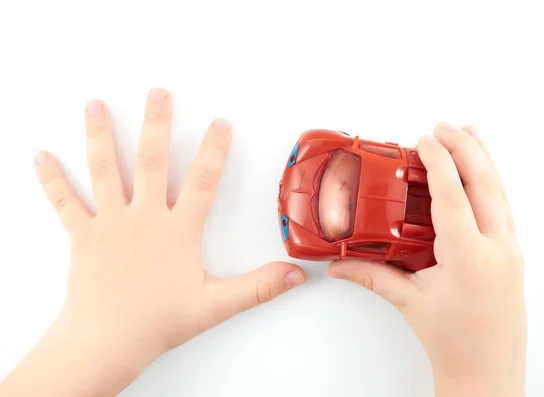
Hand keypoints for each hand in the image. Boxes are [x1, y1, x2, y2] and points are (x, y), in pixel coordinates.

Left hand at [0, 88, 304, 396]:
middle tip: (157, 93)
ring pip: (106, 170)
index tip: (220, 123)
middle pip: (152, 161)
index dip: (214, 150)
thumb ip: (258, 287)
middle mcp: (144, 218)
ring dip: (101, 135)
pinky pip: (65, 202)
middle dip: (157, 124)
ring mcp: (111, 223)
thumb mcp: (216, 304)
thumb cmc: (159, 321)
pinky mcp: (83, 235)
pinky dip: (52, 179)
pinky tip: (42, 156)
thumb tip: (294, 275)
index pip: (203, 181)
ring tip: (96, 105)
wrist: (108, 340)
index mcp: (177, 230)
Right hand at [328, 123, 525, 396]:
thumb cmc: (454, 342)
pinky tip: (482, 174)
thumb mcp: (410, 301)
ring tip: (471, 134)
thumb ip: (372, 275)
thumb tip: (339, 265)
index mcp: (470, 258)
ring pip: (500, 193)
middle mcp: (497, 249)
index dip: (440, 163)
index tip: (426, 139)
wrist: (487, 371)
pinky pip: (502, 207)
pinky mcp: (511, 255)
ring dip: (484, 160)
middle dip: (466, 149)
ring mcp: (510, 251)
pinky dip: (491, 183)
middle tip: (446, 127)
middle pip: (485, 184)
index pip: (453, 196)